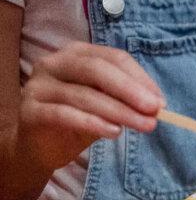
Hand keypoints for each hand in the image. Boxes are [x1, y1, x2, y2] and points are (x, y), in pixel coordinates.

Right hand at [20, 42, 162, 171]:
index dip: (140, 78)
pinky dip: (93, 123)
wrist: (40, 146)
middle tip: (154, 110)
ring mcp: (38, 86)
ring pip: (84, 95)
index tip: (161, 101)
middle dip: (130, 90)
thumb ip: (126, 98)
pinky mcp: (29, 111)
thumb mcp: (106, 103)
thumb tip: (158, 103)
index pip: (112, 58)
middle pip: (96, 70)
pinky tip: (114, 132)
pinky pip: (64, 114)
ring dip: (119, 111)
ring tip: (143, 125)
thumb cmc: (78, 118)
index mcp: (76, 53)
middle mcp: (54, 63)